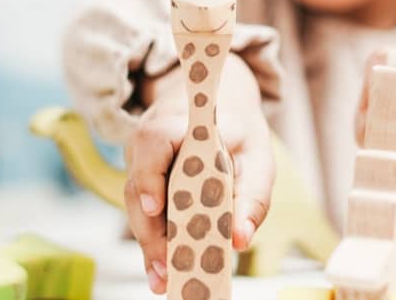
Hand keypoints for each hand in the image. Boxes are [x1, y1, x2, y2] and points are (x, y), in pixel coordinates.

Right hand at [124, 53, 274, 294]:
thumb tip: (240, 240)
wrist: (224, 116)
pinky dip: (154, 242)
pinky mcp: (144, 185)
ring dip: (150, 243)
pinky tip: (162, 272)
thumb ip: (253, 196)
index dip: (149, 174)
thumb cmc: (241, 136)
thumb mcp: (258, 158)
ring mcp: (141, 164)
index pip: (153, 142)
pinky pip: (144, 213)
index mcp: (178, 123)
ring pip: (137, 205)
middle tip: (165, 268)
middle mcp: (150, 143)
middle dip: (151, 230)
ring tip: (164, 279)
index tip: (154, 207)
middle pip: (139, 185)